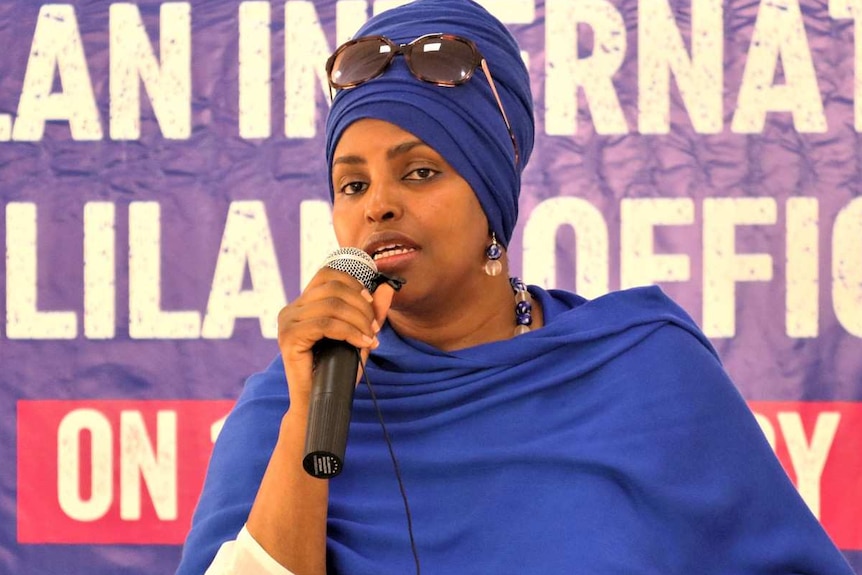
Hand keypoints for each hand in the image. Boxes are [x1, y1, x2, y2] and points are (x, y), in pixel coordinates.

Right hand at [277, 267, 394, 409]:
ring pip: (332, 305)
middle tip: (375, 327)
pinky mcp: (289, 337)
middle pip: (333, 287)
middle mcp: (292, 309)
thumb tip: (386, 288)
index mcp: (304, 304)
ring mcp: (287, 322)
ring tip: (370, 337)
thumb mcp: (360, 336)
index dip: (354, 283)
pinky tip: (361, 343)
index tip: (371, 305)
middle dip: (361, 305)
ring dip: (358, 320)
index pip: (328, 274)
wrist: (320, 403)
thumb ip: (372, 312)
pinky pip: (326, 324)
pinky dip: (349, 332)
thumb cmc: (337, 371)